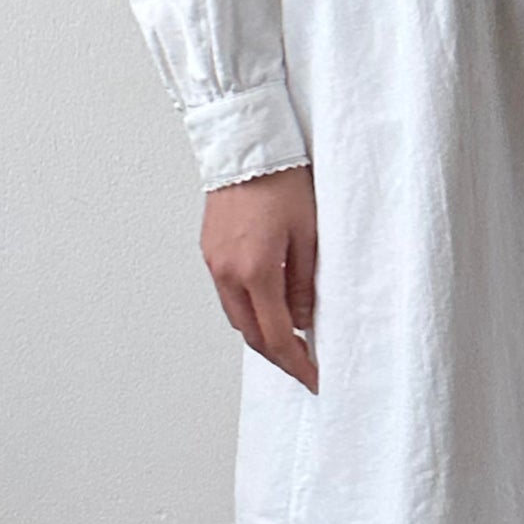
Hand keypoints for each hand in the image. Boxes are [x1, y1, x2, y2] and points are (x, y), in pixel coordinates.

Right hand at [201, 163, 318, 390]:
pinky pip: (227, 294)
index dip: (296, 363)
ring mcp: (214, 263)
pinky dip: (248, 309)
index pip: (276, 336)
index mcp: (256, 270)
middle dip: (278, 355)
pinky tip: (268, 305)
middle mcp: (228, 272)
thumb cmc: (284, 180)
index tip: (314, 378)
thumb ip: (305, 284)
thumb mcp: (310, 234)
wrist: (247, 146)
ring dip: (262, 332)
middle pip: (251, 335)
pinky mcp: (210, 251)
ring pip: (237, 317)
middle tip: (304, 363)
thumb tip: (302, 321)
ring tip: (290, 337)